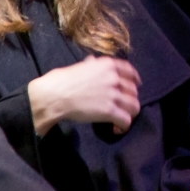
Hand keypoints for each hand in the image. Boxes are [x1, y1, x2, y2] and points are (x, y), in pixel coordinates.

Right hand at [26, 56, 141, 135]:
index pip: (130, 71)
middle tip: (123, 106)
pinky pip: (126, 120)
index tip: (135, 85)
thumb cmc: (62, 80)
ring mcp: (114, 94)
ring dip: (130, 113)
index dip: (134, 80)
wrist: (54, 95)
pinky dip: (123, 126)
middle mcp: (115, 78)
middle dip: (129, 99)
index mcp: (108, 65)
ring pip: (134, 106)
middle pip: (133, 90)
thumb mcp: (80, 66)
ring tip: (122, 119)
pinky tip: (116, 129)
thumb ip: (91, 65)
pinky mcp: (110, 110)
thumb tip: (92, 62)